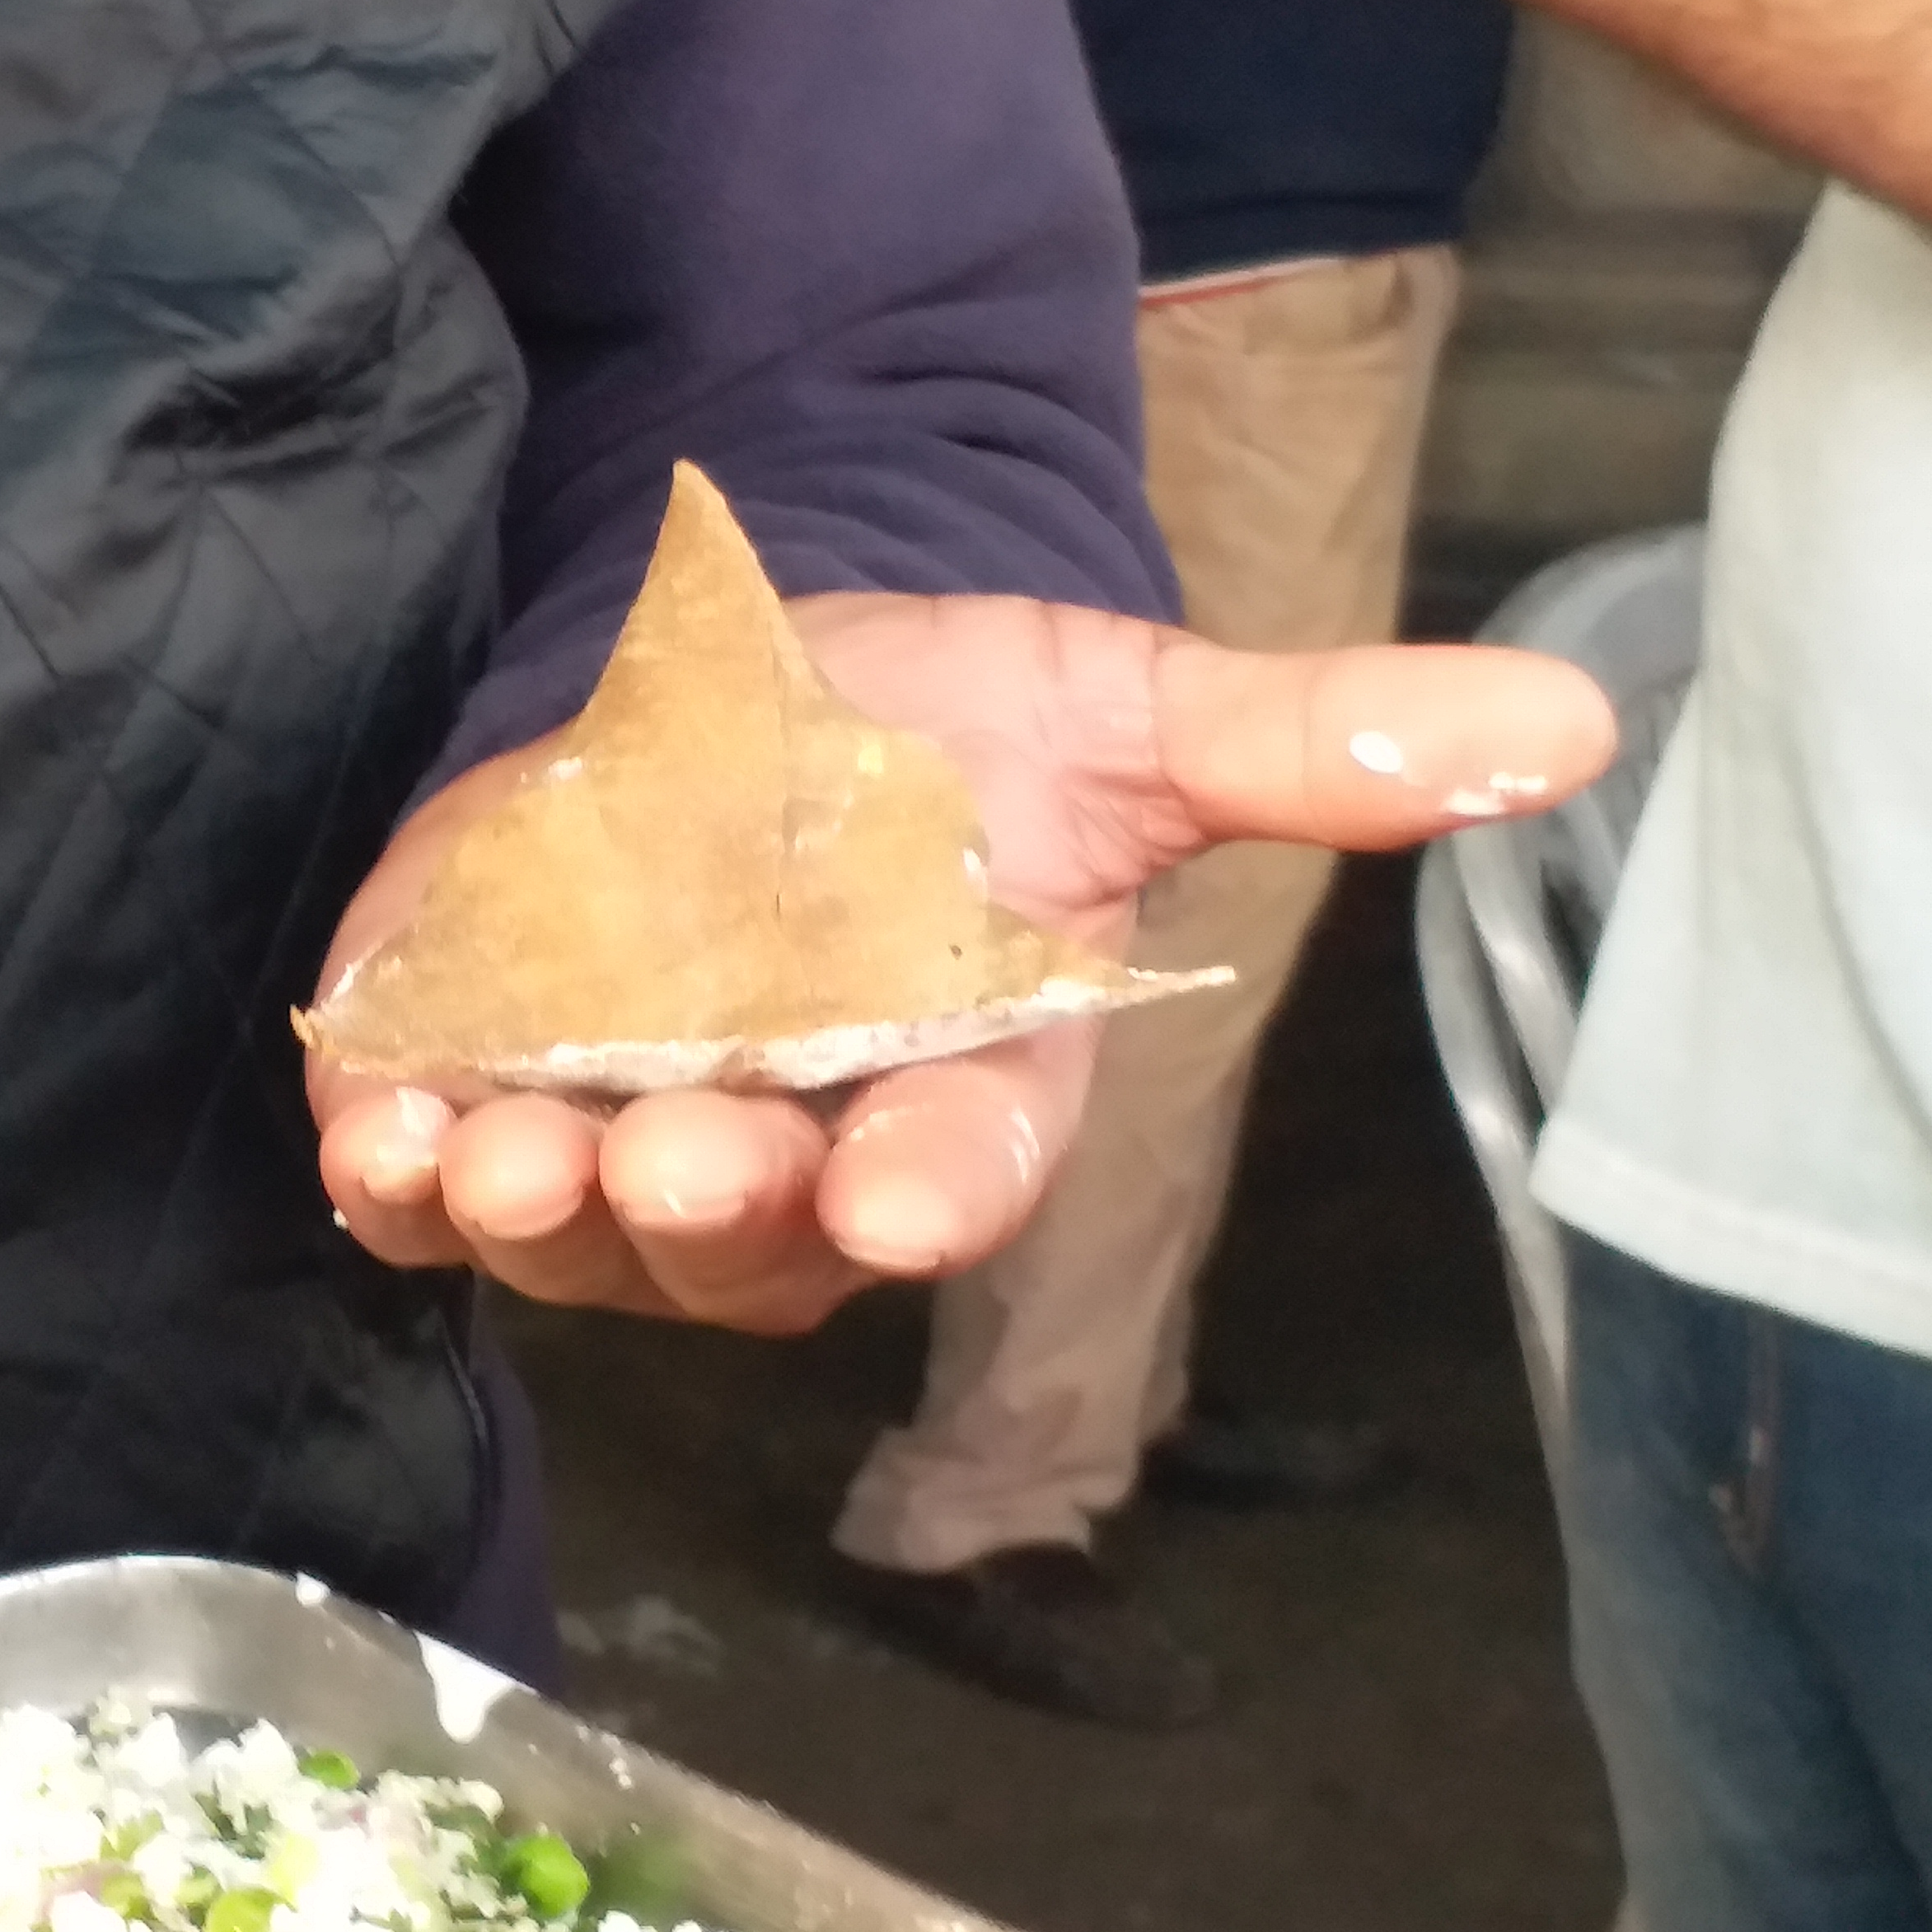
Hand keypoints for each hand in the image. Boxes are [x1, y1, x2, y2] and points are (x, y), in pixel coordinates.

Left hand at [311, 596, 1612, 1333]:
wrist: (748, 691)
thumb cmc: (946, 722)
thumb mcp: (1117, 709)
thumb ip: (1301, 740)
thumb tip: (1561, 727)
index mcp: (963, 1086)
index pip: (966, 1164)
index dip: (937, 1185)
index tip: (905, 1193)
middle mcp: (795, 1157)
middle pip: (756, 1241)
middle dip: (711, 1204)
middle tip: (677, 1146)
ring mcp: (622, 1144)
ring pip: (579, 1236)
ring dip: (531, 1205)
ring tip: (491, 1143)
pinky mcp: (478, 1094)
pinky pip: (428, 1182)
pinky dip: (393, 1170)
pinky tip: (370, 1125)